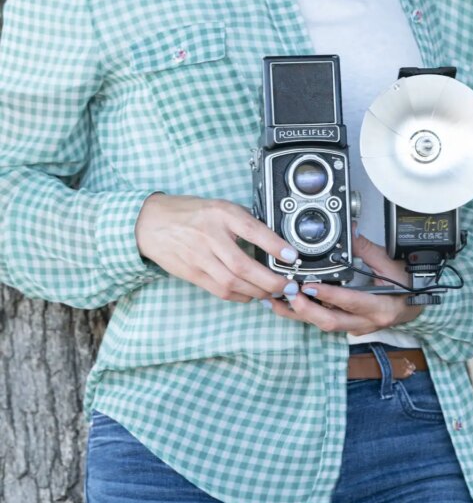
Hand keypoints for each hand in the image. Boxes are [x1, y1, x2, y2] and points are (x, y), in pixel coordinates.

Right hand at [135, 193, 298, 301]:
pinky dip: (240, 296)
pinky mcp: (192, 274)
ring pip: (232, 283)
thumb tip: (273, 239)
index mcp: (220, 214)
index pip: (251, 230)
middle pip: (243, 266)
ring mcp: (199, 258)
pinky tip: (252, 294)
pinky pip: (220, 291)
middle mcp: (209, 236)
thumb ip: (242, 220)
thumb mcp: (219, 206)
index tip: (291, 256)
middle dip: (270, 281)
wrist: (151, 223)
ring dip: (258, 292)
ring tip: (274, 292)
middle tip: (289, 285)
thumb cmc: (190, 213)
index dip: (274, 245)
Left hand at [266, 226, 424, 334]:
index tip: (309, 286)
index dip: (328, 295)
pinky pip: (326, 323)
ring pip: (325, 326)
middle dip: (306, 310)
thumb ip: (366, 249)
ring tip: (277, 302)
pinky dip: (307, 315)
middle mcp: (367, 322)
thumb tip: (350, 230)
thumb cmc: (408, 286)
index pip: (350, 301)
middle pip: (331, 322)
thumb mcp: (389, 264)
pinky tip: (289, 307)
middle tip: (287, 294)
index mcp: (380, 306)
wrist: (419, 304)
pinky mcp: (350, 327)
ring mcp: (358, 328)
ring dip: (300, 315)